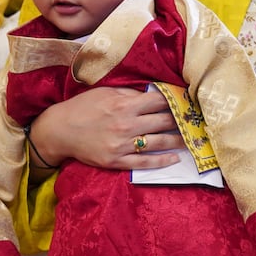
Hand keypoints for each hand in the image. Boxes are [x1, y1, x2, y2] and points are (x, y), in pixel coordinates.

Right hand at [32, 86, 183, 170]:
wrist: (60, 131)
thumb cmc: (83, 108)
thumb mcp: (105, 93)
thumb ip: (130, 94)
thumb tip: (153, 93)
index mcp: (124, 105)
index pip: (159, 101)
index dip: (176, 100)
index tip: (188, 101)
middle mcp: (126, 125)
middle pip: (163, 122)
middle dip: (182, 120)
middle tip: (196, 120)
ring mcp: (122, 145)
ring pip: (158, 143)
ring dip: (178, 141)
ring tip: (192, 139)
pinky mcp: (117, 161)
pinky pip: (144, 162)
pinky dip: (162, 161)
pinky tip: (175, 159)